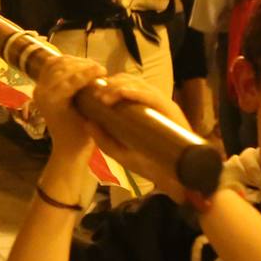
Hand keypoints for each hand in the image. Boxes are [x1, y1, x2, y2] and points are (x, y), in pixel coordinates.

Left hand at [33, 55, 109, 172]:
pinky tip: (80, 65)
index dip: (88, 72)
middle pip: (62, 68)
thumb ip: (91, 96)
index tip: (103, 70)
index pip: (70, 79)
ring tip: (92, 67)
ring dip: (75, 62)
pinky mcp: (41, 86)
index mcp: (52, 101)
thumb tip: (101, 79)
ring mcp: (39, 88)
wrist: (67, 147)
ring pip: (56, 64)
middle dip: (83, 65)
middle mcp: (41, 93)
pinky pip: (51, 66)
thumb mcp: (90, 117)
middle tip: (100, 69)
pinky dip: (66, 62)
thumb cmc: (82, 137)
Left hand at [78, 69, 195, 199]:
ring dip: (120, 87)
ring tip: (104, 97)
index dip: (108, 85)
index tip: (93, 93)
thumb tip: (87, 123)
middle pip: (131, 81)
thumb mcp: (121, 153)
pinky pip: (152, 96)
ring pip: (140, 85)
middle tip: (97, 95)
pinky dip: (136, 92)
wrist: (173, 179)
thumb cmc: (150, 165)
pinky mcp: (171, 110)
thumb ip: (104, 140)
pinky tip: (122, 94)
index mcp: (142, 108)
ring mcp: (163, 105)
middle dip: (111, 84)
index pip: (125, 86)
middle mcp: (153, 103)